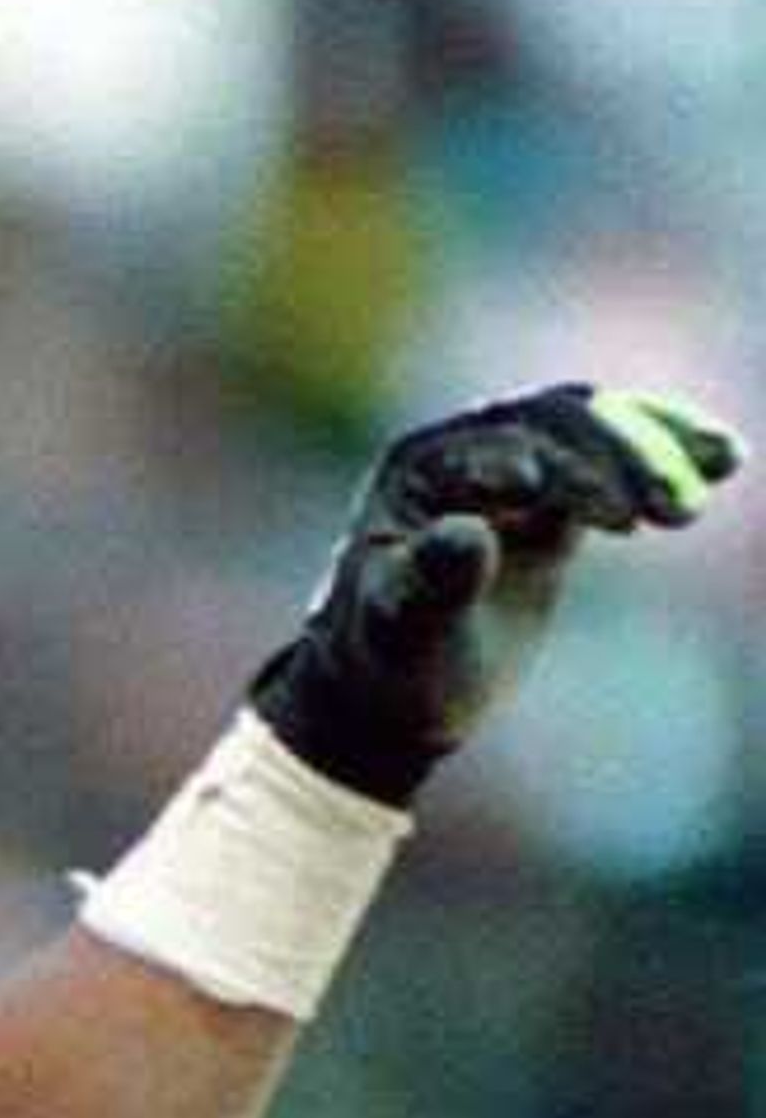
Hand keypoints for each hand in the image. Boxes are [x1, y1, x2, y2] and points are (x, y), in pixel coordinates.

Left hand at [247, 381, 740, 808]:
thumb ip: (432, 581)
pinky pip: (617, 457)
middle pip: (561, 424)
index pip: (505, 447)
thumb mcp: (405, 631)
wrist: (395, 692)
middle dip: (624, 458)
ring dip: (659, 446)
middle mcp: (465, 447)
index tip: (615, 518)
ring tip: (720, 472)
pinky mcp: (554, 489)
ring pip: (598, 429)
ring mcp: (513, 462)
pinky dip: (668, 454)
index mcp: (419, 467)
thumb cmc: (391, 664)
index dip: (563, 473)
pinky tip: (725, 460)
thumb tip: (468, 533)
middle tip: (677, 512)